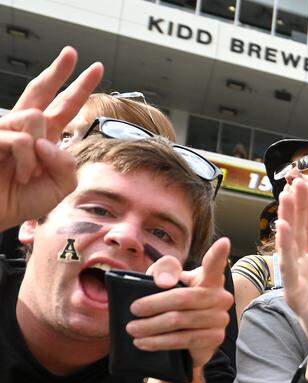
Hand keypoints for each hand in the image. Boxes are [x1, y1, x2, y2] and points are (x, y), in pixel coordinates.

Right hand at [0, 47, 102, 228]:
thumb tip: (50, 141)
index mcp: (43, 137)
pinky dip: (27, 162)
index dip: (78, 87)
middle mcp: (24, 127)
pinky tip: (19, 174)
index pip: (63, 106)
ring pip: (36, 119)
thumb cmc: (22, 200)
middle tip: (72, 52)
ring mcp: (5, 127)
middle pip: (42, 90)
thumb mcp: (60, 186)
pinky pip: (22, 140)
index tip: (94, 68)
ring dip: (39, 153)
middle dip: (59, 71)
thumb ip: (68, 164)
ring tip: (28, 174)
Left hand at [127, 238, 233, 369]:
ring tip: (132, 329)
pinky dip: (160, 342)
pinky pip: (184, 339)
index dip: (218, 255)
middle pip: (184, 298)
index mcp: (210, 279)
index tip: (224, 243)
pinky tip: (143, 343)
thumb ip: (162, 271)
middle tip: (133, 310)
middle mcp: (221, 298)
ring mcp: (220, 319)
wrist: (185, 336)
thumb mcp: (164, 282)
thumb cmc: (173, 302)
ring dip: (152, 326)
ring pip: (181, 321)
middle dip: (155, 304)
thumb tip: (165, 283)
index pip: (214, 266)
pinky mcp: (215, 339)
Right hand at [276, 178, 307, 382]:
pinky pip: (290, 270)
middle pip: (298, 233)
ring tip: (287, 197)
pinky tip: (283, 229)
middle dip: (296, 207)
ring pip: (290, 247)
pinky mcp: (299, 298)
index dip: (307, 208)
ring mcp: (298, 284)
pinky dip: (286, 249)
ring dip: (287, 221)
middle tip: (294, 180)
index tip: (305, 183)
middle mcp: (303, 272)